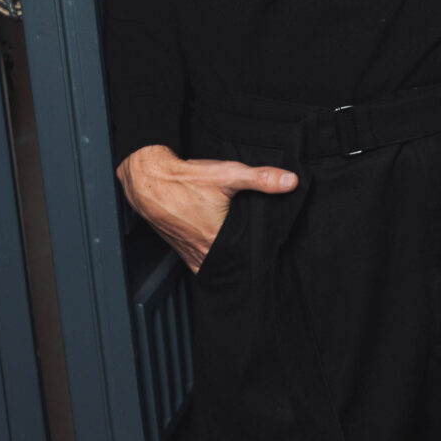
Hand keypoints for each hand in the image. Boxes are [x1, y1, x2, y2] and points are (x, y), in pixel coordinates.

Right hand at [118, 144, 296, 271]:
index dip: (258, 258)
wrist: (149, 180)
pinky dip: (209, 259)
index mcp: (216, 240)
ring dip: (226, 262)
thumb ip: (262, 178)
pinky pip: (199, 262)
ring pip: (213, 265)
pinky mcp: (179, 248)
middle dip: (244, 262)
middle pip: (230, 264)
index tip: (269, 255)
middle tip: (257, 256)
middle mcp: (202, 252)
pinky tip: (216, 249)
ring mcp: (189, 252)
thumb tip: (290, 181)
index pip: (245, 260)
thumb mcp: (227, 174)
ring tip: (240, 254)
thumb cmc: (185, 180)